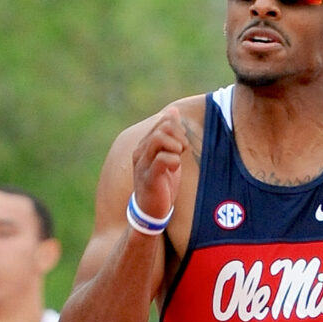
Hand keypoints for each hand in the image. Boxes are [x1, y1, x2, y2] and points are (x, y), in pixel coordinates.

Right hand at [131, 109, 186, 223]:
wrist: (151, 211)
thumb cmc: (161, 183)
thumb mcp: (168, 155)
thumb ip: (170, 134)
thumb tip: (173, 110)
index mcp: (144, 145)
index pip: (163, 121)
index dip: (178, 129)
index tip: (182, 145)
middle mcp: (140, 151)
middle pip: (163, 126)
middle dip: (179, 136)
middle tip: (182, 150)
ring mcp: (143, 163)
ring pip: (159, 138)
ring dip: (176, 146)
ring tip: (178, 157)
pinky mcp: (149, 177)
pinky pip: (162, 158)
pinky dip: (174, 160)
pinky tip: (175, 168)